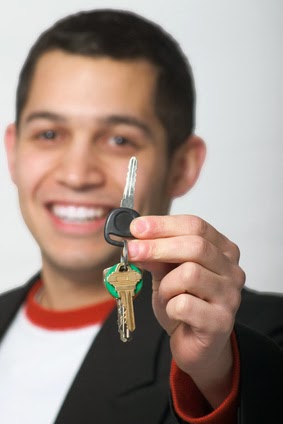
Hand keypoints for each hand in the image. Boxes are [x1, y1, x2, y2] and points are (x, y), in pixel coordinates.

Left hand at [128, 215, 244, 406]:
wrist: (195, 344)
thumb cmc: (184, 303)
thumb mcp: (166, 273)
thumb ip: (155, 256)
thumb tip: (135, 242)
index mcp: (222, 250)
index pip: (195, 226)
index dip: (163, 225)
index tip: (136, 227)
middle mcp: (231, 270)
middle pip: (196, 246)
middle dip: (157, 246)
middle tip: (131, 250)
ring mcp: (230, 296)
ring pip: (190, 274)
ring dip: (166, 285)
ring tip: (165, 295)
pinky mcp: (221, 321)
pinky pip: (185, 304)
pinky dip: (170, 306)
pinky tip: (174, 312)